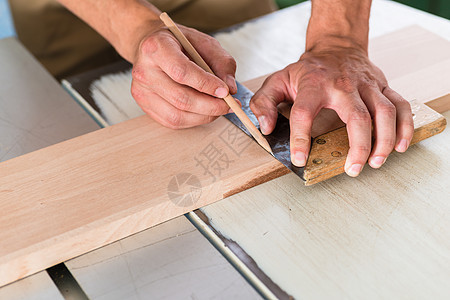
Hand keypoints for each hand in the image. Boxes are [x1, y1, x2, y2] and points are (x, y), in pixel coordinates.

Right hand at [131, 25, 236, 128]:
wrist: (153, 48)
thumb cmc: (179, 44)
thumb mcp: (204, 43)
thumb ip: (221, 62)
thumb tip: (230, 89)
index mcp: (156, 48)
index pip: (182, 72)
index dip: (206, 84)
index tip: (225, 91)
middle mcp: (144, 71)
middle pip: (180, 98)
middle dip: (210, 106)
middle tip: (229, 105)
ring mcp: (141, 91)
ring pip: (177, 115)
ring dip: (204, 116)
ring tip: (218, 108)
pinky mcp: (144, 105)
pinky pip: (172, 122)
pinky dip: (193, 120)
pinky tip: (203, 111)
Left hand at [250, 46, 413, 176]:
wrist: (336, 47)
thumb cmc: (308, 70)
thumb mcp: (278, 81)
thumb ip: (264, 103)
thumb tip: (266, 127)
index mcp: (313, 85)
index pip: (305, 112)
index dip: (300, 138)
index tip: (299, 159)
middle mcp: (343, 85)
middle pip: (357, 116)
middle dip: (358, 146)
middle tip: (352, 169)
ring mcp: (367, 85)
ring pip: (384, 112)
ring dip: (384, 140)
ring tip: (375, 162)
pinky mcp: (383, 87)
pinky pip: (401, 105)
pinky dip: (405, 126)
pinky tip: (400, 146)